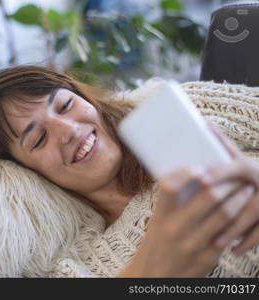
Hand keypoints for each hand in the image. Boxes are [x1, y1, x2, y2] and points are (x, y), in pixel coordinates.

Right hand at [120, 165, 236, 276]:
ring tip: (245, 190)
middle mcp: (175, 228)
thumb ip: (173, 205)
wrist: (154, 277)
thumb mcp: (157, 223)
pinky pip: (229, 234)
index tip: (199, 166)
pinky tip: (243, 214)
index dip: (186, 173)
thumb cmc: (157, 245)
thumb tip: (197, 180)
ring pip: (225, 214)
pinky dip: (239, 220)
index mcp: (160, 216)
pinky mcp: (208, 257)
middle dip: (227, 183)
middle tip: (236, 176)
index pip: (169, 187)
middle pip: (208, 196)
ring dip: (239, 198)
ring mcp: (193, 243)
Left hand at [204, 122, 258, 254]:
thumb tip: (204, 123)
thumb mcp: (240, 156)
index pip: (235, 167)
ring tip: (216, 243)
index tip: (201, 180)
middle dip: (224, 211)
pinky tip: (234, 250)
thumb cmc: (251, 171)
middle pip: (244, 198)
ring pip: (253, 218)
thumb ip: (223, 144)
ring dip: (234, 231)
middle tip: (202, 221)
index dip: (219, 172)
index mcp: (249, 166)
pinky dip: (249, 242)